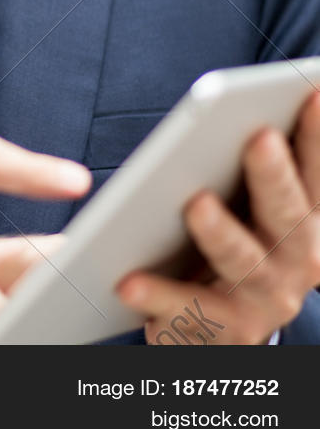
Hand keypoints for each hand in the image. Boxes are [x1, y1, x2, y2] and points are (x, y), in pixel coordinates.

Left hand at [117, 91, 319, 344]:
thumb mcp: (248, 213)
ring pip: (243, 263)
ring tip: (196, 204)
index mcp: (303, 225)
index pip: (313, 174)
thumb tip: (253, 110)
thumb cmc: (225, 254)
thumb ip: (251, 173)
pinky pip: (188, 312)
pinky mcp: (223, 331)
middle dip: (274, 175)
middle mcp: (295, 262)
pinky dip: (158, 296)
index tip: (312, 92)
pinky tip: (128, 281)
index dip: (316, 135)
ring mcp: (263, 300)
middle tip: (258, 138)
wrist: (217, 336)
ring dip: (222, 232)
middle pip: (288, 215)